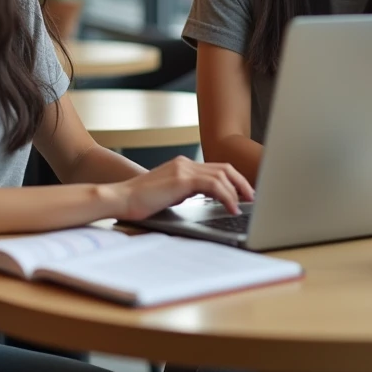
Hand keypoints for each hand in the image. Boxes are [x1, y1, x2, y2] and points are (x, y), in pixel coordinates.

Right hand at [107, 156, 254, 221]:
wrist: (120, 198)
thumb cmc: (139, 202)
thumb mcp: (168, 194)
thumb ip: (185, 192)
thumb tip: (206, 200)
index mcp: (182, 165)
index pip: (215, 168)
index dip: (233, 180)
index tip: (243, 193)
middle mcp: (184, 163)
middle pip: (224, 168)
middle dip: (241, 183)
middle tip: (252, 198)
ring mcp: (183, 169)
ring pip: (222, 175)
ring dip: (237, 191)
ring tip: (243, 206)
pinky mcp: (181, 179)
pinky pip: (213, 185)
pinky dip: (226, 196)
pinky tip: (230, 208)